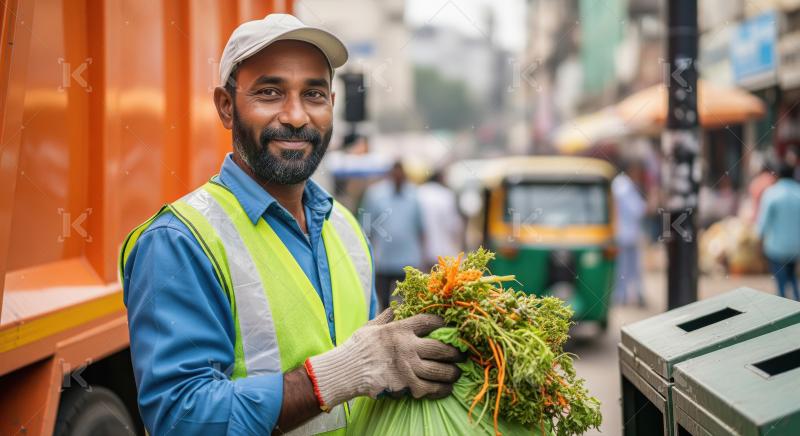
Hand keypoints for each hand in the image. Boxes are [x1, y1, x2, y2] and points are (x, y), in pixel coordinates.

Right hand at [307, 308, 462, 407]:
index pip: (428, 321)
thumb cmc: (356, 348)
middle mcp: (408, 347)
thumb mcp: (370, 327)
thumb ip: (385, 318)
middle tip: (461, 354)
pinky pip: (430, 388)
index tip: (449, 325)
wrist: (346, 371)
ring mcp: (408, 367)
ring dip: (452, 372)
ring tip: (457, 373)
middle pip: (441, 348)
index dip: (442, 322)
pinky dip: (441, 389)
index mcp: (399, 329)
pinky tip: (446, 388)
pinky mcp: (407, 386)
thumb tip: (394, 307)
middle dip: (454, 352)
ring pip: (440, 370)